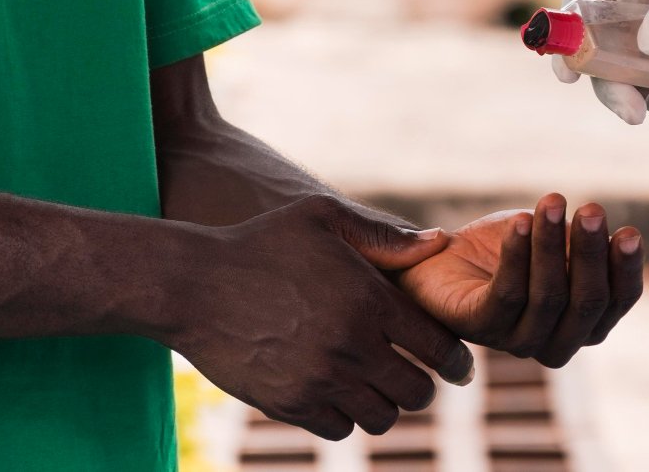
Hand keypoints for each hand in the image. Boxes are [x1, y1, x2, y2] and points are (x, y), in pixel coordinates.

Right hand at [158, 194, 473, 439]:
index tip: (456, 366)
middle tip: (413, 374)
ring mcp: (320, 380)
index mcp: (370, 300)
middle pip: (417, 392)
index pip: (439, 348)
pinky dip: (345, 416)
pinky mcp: (289, 404)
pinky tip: (336, 391)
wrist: (192, 284)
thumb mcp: (321, 219)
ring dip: (384, 403)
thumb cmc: (261, 243)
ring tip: (374, 384)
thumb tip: (440, 244)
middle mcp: (352, 346)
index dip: (456, 361)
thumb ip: (384, 235)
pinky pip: (339, 429)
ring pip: (382, 418)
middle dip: (423, 385)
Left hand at [397, 193, 643, 367]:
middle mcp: (554, 341)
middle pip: (586, 301)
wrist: (436, 256)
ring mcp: (516, 340)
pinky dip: (517, 254)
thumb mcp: (551, 240)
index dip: (627, 269)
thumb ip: (581, 244)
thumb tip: (615, 237)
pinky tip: (521, 221)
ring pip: (547, 296)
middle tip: (592, 210)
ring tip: (553, 203)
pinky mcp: (478, 327)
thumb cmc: (502, 248)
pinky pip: (506, 293)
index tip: (630, 232)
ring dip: (551, 245)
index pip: (618, 302)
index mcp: (584, 324)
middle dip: (591, 252)